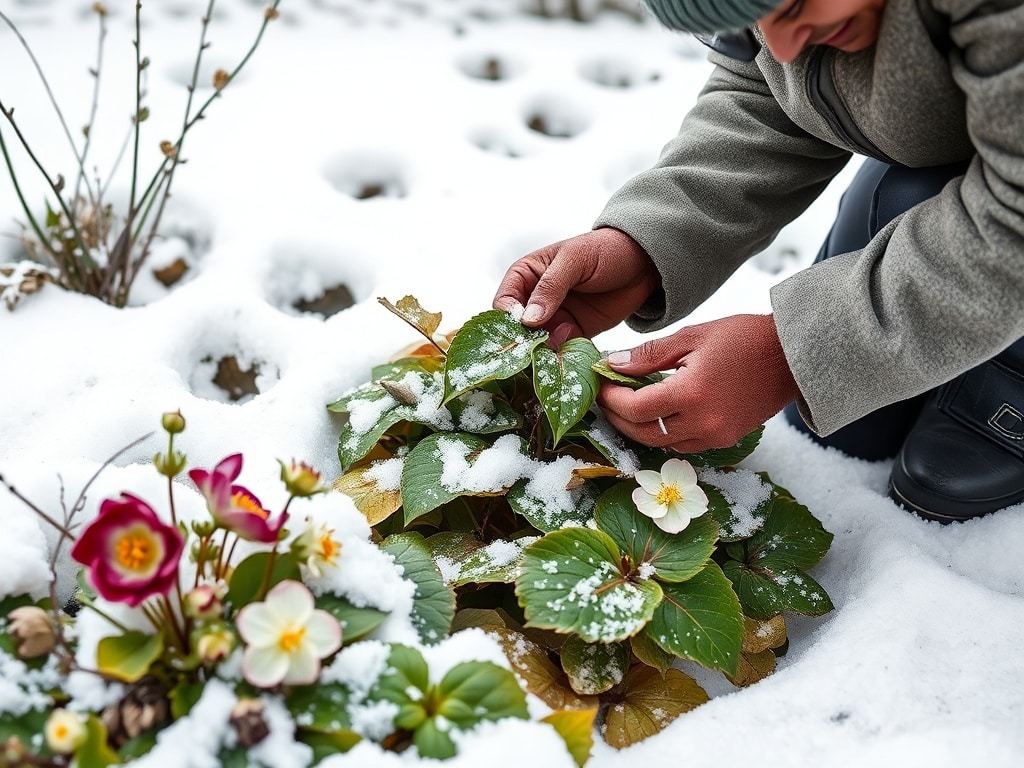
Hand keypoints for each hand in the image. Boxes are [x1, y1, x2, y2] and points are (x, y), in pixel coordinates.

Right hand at [492, 228, 660, 346]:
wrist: (644, 262)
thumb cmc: (605, 249)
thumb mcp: (575, 260)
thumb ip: (550, 287)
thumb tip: (528, 319)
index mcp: (526, 276)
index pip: (504, 303)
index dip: (508, 320)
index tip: (524, 331)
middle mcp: (535, 301)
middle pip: (517, 330)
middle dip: (524, 344)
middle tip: (535, 355)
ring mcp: (554, 319)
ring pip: (537, 345)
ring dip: (544, 354)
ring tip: (557, 357)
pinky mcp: (574, 334)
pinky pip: (561, 351)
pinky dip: (564, 358)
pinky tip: (571, 358)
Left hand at [597, 314, 800, 451]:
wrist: (793, 356)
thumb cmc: (743, 338)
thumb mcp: (692, 336)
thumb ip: (649, 354)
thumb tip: (613, 364)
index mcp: (690, 394)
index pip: (635, 408)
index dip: (611, 399)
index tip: (601, 386)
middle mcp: (702, 422)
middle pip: (643, 433)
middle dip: (618, 418)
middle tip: (607, 400)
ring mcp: (715, 435)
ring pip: (662, 444)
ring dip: (639, 428)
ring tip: (628, 406)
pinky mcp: (726, 440)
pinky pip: (684, 446)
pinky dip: (665, 434)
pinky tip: (658, 414)